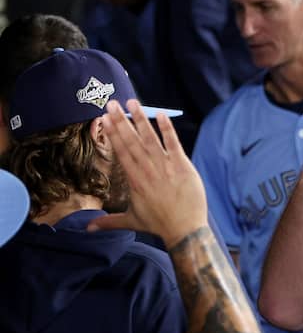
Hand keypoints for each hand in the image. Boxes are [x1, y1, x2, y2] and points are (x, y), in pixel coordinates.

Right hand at [87, 99, 207, 247]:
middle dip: (121, 121)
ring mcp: (166, 167)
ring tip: (133, 102)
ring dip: (141, 120)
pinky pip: (174, 144)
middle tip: (111, 103)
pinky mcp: (183, 167)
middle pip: (132, 142)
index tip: (104, 118)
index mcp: (134, 180)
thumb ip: (109, 221)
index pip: (121, 152)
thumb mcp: (132, 221)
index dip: (113, 134)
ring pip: (150, 140)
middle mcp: (148, 170)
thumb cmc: (159, 225)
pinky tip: (160, 115)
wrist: (185, 230)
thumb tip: (88, 229)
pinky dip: (167, 130)